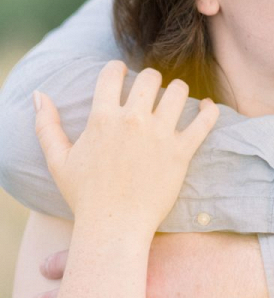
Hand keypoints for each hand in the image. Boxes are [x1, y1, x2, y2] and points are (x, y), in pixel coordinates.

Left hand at [29, 233, 271, 297]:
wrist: (255, 274)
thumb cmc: (224, 249)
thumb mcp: (183, 231)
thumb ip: (154, 234)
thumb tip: (132, 227)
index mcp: (145, 252)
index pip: (95, 257)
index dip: (68, 263)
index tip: (49, 266)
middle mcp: (141, 282)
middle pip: (89, 291)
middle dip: (57, 297)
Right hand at [34, 60, 218, 234]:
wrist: (114, 228)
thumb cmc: (85, 196)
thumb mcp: (58, 160)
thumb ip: (46, 125)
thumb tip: (39, 94)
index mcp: (103, 119)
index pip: (113, 73)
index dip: (117, 69)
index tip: (122, 74)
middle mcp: (133, 121)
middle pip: (150, 77)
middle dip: (150, 79)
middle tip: (150, 90)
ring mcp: (160, 135)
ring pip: (179, 90)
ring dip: (177, 90)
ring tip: (174, 98)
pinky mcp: (182, 151)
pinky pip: (205, 120)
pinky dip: (210, 109)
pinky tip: (207, 106)